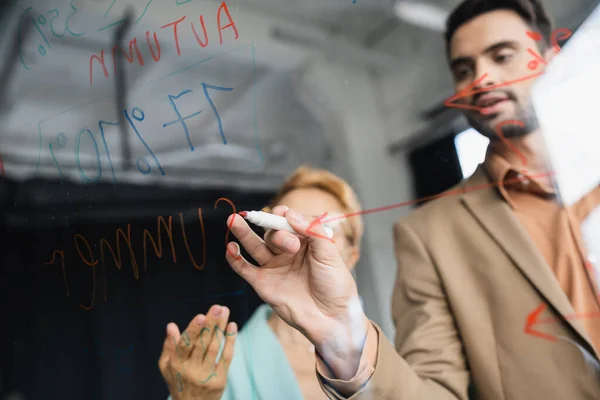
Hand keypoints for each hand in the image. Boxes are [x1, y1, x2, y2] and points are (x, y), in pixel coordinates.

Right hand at [158, 305, 237, 399]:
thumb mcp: (167, 367)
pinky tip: (232, 326)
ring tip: (225, 311)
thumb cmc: (178, 381)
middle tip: (218, 307)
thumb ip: (169, 346)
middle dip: (211, 324)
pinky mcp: (220, 378)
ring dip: (221, 327)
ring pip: (215, 347)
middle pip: (203, 343)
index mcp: (176, 365)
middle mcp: (191, 370)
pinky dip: (230, 341)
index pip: (185, 345)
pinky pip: (226, 357)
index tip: (201, 316)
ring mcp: (206, 375)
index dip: (193, 330)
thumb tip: (171, 325)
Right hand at [225, 207, 368, 379]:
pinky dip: (235, 258)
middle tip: (291, 246)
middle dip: (278, 234)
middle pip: (272, 233)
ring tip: (232, 220)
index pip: (288, 222)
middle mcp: (287, 252)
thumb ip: (313, 232)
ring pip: (254, 246)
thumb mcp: (330, 255)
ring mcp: (274, 267)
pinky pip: (244, 268)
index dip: (284, 216)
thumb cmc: (335, 286)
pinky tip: (230, 247)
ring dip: (242, 233)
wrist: (331, 318)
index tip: (285, 214)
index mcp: (305, 242)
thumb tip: (291, 214)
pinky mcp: (263, 283)